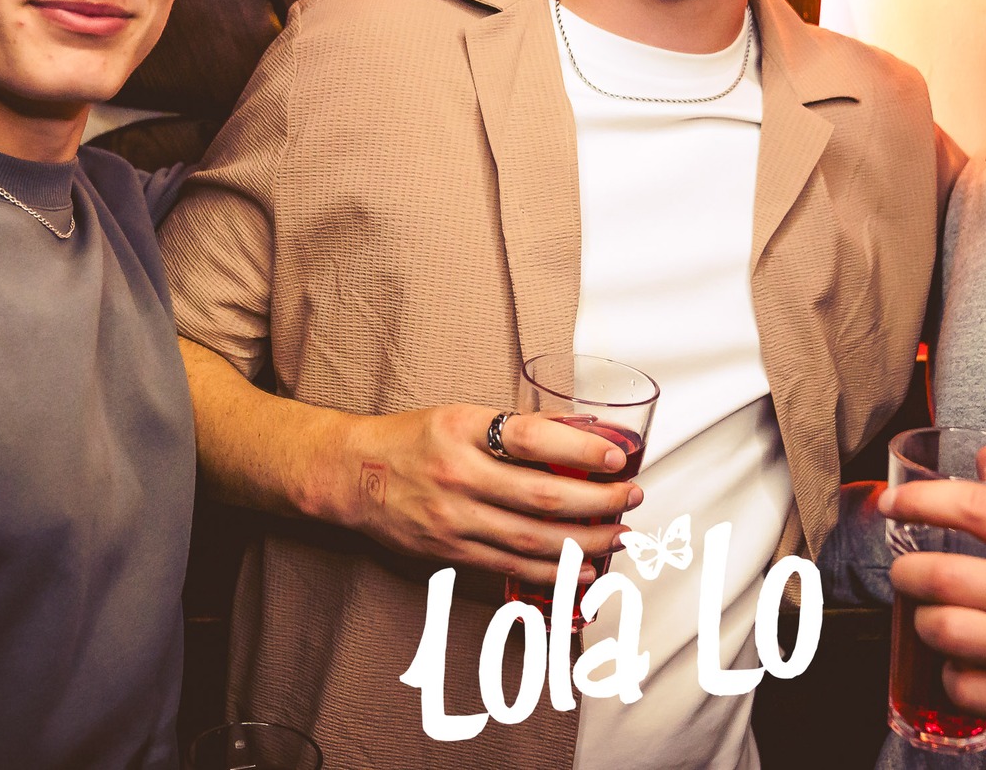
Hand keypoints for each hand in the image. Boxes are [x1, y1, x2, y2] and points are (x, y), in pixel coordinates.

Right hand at [339, 405, 640, 584]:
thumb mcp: (460, 415)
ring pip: (531, 539)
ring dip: (584, 542)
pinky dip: (551, 570)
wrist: (354, 475)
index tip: (616, 457)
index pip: (531, 439)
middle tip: (631, 499)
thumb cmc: (413, 439)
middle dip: (596, 502)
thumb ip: (514, 426)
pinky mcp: (450, 551)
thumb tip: (579, 431)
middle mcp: (457, 475)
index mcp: (462, 429)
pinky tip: (583, 568)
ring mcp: (452, 518)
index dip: (579, 450)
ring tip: (620, 536)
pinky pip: (510, 565)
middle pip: (540, 496)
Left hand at [881, 480, 985, 741]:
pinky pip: (965, 687)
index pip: (977, 509)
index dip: (922, 501)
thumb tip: (983, 458)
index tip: (893, 505)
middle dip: (906, 573)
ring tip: (933, 617)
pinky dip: (952, 674)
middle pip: (946, 578)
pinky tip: (965, 663)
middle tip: (903, 572)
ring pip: (946, 634)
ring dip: (924, 624)